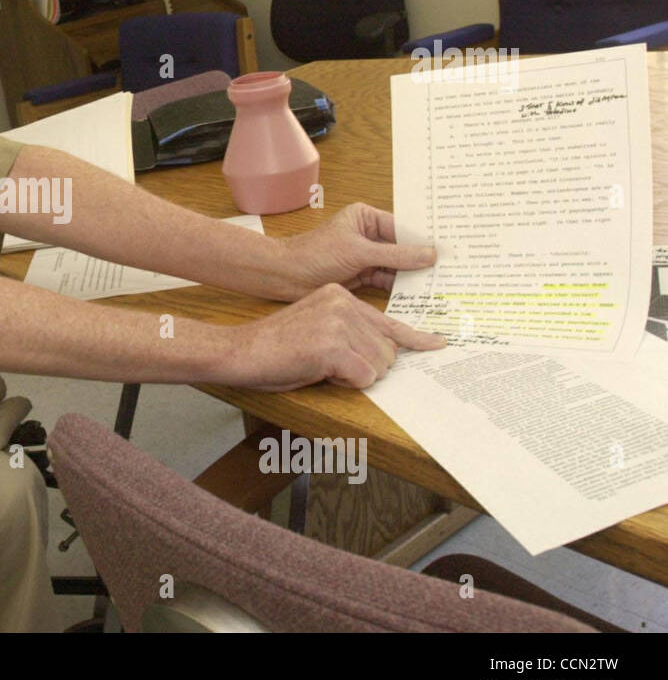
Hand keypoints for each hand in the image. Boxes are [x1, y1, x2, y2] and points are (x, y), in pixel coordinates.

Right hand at [227, 283, 445, 391]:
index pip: (389, 321)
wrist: (242, 350)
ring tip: (322, 366)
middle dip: (366, 367)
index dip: (415, 338)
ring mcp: (339, 322)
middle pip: (388, 351)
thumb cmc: (276, 346)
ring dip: (355, 376)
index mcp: (341, 296)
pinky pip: (363, 377)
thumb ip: (350, 331)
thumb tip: (384, 354)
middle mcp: (344, 303)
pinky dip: (346, 383)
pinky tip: (321, 372)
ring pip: (379, 366)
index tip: (437, 344)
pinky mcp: (333, 345)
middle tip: (332, 366)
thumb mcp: (317, 327)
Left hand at [280, 202, 435, 296]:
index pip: (403, 227)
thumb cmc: (314, 254)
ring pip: (397, 266)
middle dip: (422, 260)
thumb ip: (395, 255)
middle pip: (403, 248)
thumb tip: (429, 255)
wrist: (286, 277)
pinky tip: (419, 294)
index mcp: (366, 217)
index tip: (449, 249)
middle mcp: (368, 234)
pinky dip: (400, 288)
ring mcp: (365, 256)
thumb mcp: (359, 252)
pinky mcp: (361, 276)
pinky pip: (387, 281)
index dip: (424, 239)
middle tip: (451, 269)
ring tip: (441, 284)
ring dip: (413, 276)